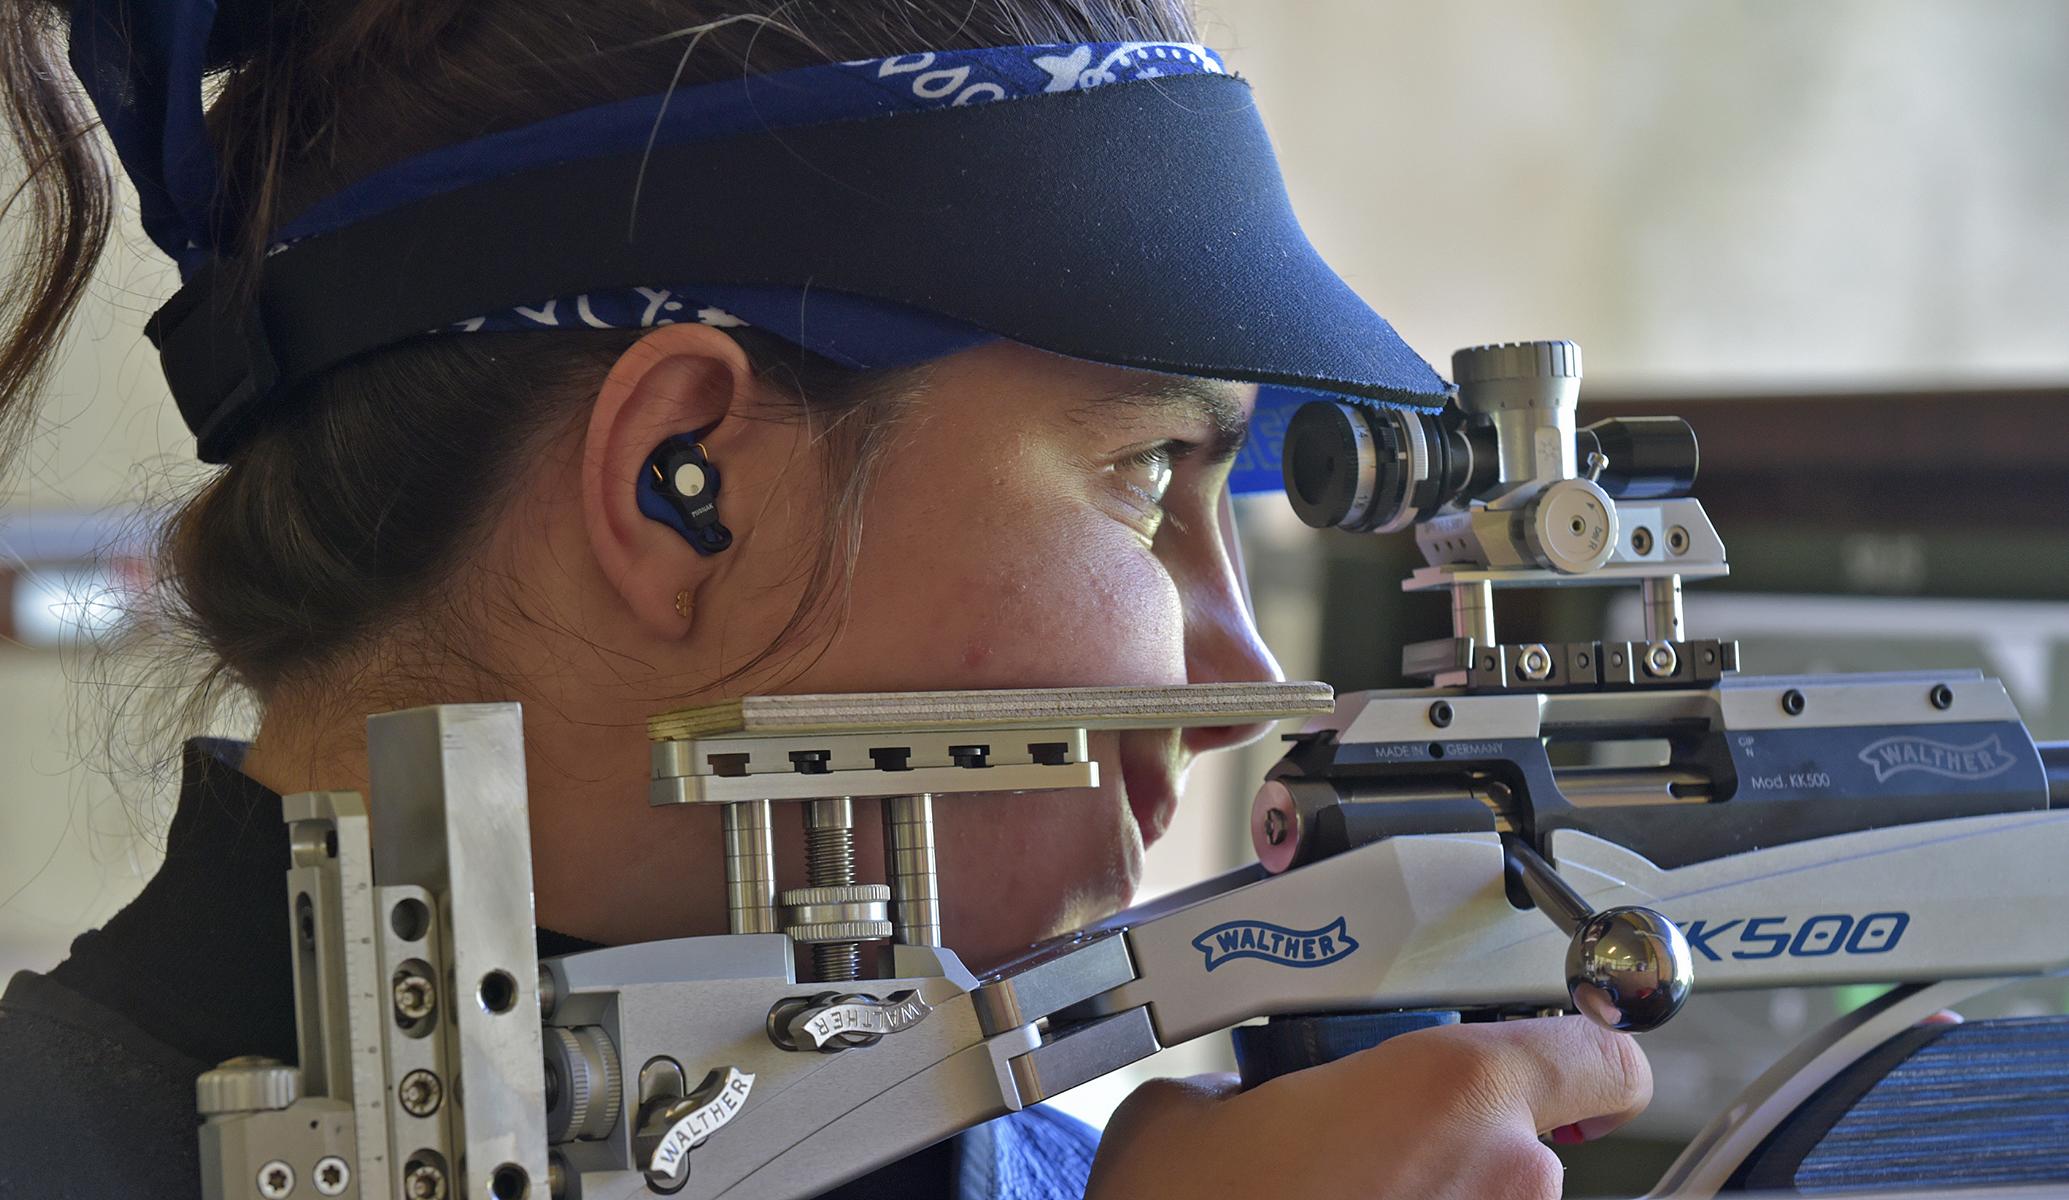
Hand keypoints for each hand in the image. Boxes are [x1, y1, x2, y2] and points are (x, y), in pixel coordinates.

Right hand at [1085, 1016, 1651, 1199]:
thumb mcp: (1181, 1116)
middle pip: (1524, 1143)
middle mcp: (1507, 1181)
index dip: (1581, 1058)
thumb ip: (1245, 1083)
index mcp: (1454, 1090)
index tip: (1554, 1065)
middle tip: (1353, 1156)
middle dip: (1446, 1148)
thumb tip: (1239, 1105)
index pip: (1606, 1057)